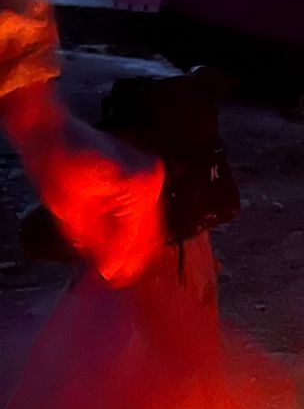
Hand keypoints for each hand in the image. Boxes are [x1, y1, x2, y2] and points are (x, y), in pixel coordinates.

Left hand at [2, 85, 165, 285]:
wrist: (48, 127)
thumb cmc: (54, 162)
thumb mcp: (70, 212)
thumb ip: (96, 244)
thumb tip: (110, 270)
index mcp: (137, 187)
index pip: (133, 238)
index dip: (122, 263)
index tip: (113, 281)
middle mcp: (151, 179)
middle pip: (148, 231)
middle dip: (132, 257)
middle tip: (117, 279)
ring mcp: (150, 172)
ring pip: (148, 222)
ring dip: (133, 243)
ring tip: (118, 267)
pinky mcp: (143, 170)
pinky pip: (143, 208)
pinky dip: (131, 225)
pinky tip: (119, 242)